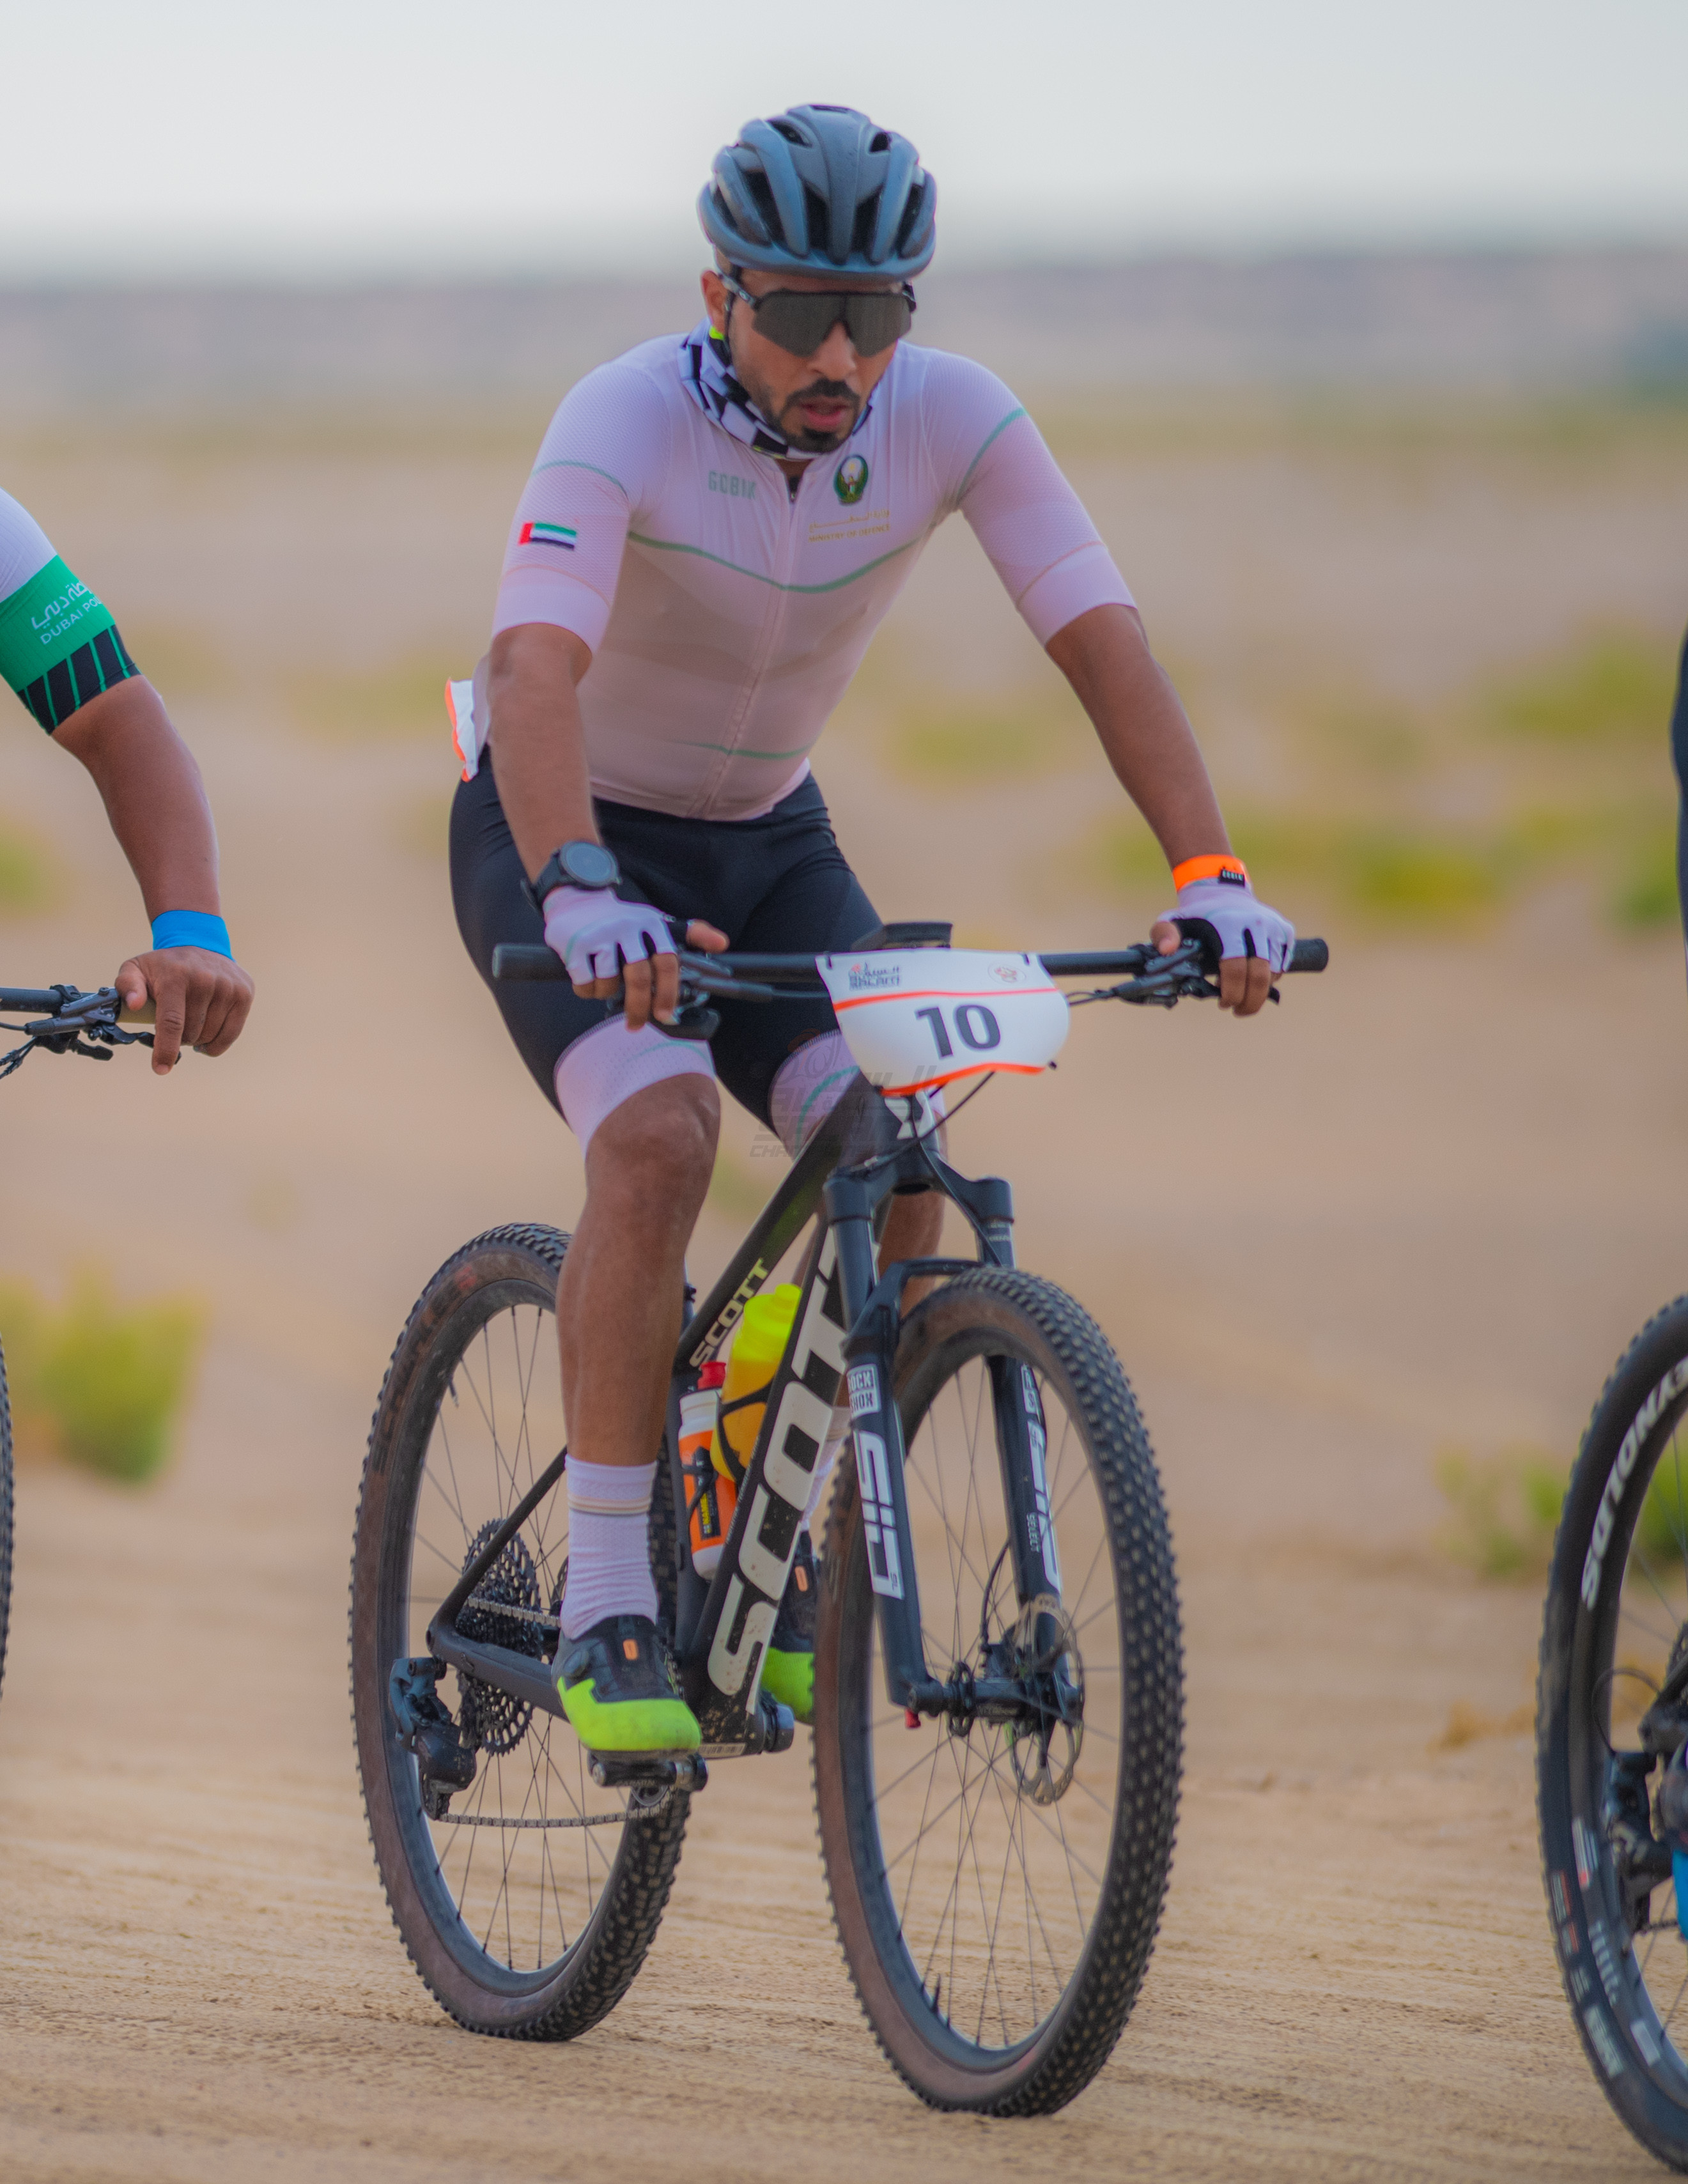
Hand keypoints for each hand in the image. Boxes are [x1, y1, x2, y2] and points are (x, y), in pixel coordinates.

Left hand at [116, 946, 254, 1073]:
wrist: (201, 945)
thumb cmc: (164, 966)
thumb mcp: (135, 968)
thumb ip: (126, 985)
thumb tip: (133, 1005)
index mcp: (176, 977)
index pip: (172, 1022)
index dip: (166, 1049)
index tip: (160, 1069)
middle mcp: (205, 980)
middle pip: (191, 1033)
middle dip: (179, 1039)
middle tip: (174, 1027)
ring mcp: (228, 987)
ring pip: (210, 1036)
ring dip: (197, 1039)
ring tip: (191, 1026)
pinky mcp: (244, 994)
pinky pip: (231, 1034)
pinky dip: (216, 1043)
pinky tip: (207, 1036)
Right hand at [542, 886, 726, 1029]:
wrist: (578, 899)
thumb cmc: (624, 921)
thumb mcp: (657, 922)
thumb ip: (692, 933)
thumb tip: (723, 944)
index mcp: (651, 923)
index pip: (667, 962)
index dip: (668, 993)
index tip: (666, 1015)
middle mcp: (626, 927)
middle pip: (639, 978)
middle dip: (640, 1008)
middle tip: (637, 1025)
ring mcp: (599, 935)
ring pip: (609, 984)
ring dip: (608, 994)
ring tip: (606, 988)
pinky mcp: (575, 945)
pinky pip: (585, 983)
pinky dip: (587, 991)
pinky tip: (588, 981)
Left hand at [1152, 877, 1293, 1018]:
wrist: (1223, 891)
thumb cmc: (1195, 916)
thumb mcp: (1172, 921)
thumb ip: (1163, 934)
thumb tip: (1166, 950)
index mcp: (1228, 923)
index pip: (1236, 968)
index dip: (1231, 993)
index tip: (1223, 1004)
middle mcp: (1255, 923)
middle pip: (1260, 975)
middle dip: (1250, 1001)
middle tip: (1238, 1011)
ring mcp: (1274, 926)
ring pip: (1274, 972)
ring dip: (1260, 991)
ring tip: (1242, 994)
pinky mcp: (1286, 930)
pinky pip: (1282, 964)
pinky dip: (1270, 978)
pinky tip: (1252, 978)